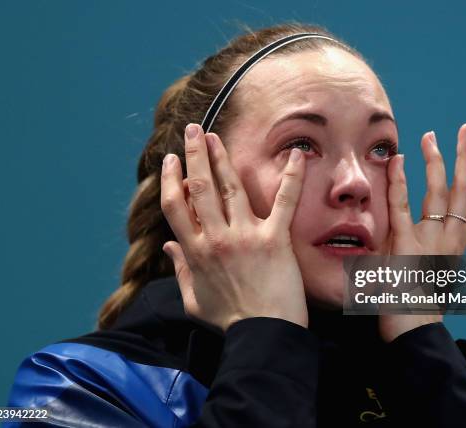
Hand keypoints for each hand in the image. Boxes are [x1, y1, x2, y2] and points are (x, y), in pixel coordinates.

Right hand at [160, 124, 308, 331]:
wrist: (264, 336)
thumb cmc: (230, 320)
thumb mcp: (194, 300)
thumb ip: (180, 269)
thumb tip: (168, 246)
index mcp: (195, 251)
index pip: (175, 206)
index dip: (171, 179)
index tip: (171, 161)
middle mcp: (216, 238)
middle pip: (199, 187)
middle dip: (194, 155)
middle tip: (193, 130)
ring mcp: (246, 236)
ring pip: (230, 188)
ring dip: (222, 158)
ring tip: (216, 136)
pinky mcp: (275, 239)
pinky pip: (284, 202)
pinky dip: (292, 177)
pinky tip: (297, 154)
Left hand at [378, 123, 465, 341]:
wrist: (411, 332)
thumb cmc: (417, 307)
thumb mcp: (429, 275)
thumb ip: (426, 253)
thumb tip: (419, 241)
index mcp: (456, 247)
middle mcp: (449, 240)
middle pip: (464, 191)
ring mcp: (429, 241)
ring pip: (439, 194)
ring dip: (436, 161)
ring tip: (432, 135)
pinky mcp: (404, 246)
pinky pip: (402, 208)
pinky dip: (399, 183)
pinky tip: (397, 160)